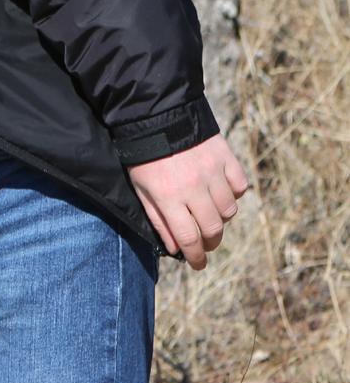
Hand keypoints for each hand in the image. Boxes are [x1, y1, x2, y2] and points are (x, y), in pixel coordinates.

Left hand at [126, 134, 249, 269]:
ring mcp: (213, 172)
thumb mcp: (141, 191)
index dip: (195, 257)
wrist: (157, 118)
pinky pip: (240, 186)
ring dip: (221, 219)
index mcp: (169, 197)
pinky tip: (221, 192)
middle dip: (211, 243)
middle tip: (206, 245)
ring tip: (209, 216)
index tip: (198, 265)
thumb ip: (158, 220)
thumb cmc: (143, 158)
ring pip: (229, 210)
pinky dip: (234, 194)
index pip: (188, 238)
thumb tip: (176, 248)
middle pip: (214, 228)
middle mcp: (194, 187)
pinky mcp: (227, 158)